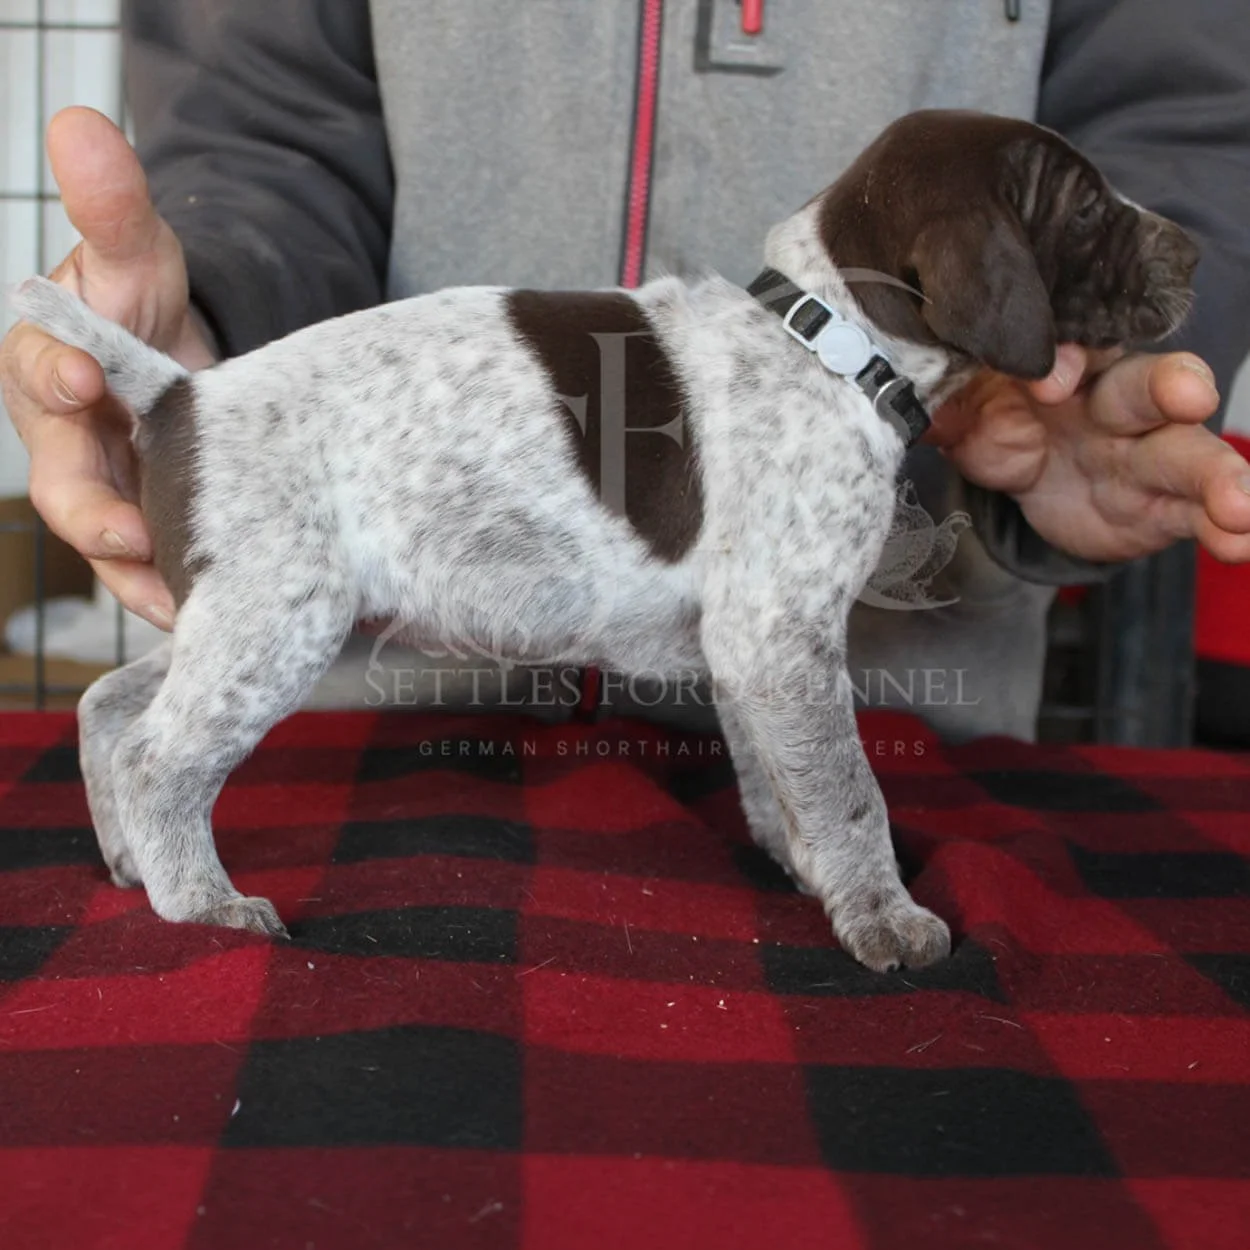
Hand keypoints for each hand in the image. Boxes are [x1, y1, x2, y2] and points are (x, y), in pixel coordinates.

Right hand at [0, 107, 216, 628]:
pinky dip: (174, 592)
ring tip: (178, 603)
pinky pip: (152, 569)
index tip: (81, 378)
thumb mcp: (138, 254)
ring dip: (139, 576)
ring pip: (109, 545)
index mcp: (51, 368)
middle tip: (127, 534)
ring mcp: (105, 492)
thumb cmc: (143, 304)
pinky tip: (208, 615)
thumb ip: (112, 207)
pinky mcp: (146, 529)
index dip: (56, 374)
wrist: (180, 357)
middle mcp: (67, 440)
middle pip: (65, 485)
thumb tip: (82, 121)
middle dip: (93, 512)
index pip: (41, 371)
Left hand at [930, 346, 1249, 564]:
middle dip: (1170, 386)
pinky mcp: (1156, 505)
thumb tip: (892, 388)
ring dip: (1218, 475)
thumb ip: (940, 397)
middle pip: (1147, 385)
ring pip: (1186, 453)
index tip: (1048, 381)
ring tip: (1238, 506)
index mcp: (1064, 360)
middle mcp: (1113, 399)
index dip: (1069, 356)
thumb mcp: (957, 407)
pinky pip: (1194, 514)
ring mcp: (1141, 453)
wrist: (1012, 473)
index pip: (1077, 343)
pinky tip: (1242, 543)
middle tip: (1188, 394)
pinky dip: (1223, 528)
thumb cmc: (992, 415)